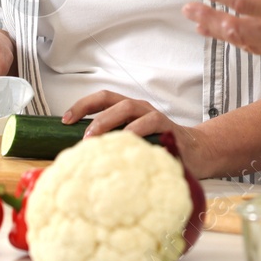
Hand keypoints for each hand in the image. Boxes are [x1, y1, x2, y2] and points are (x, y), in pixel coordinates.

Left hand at [61, 90, 211, 178]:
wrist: (197, 153)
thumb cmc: (159, 150)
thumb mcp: (134, 145)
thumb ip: (114, 146)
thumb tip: (81, 162)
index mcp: (128, 111)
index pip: (102, 99)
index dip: (82, 105)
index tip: (64, 120)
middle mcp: (139, 109)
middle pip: (112, 101)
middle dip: (93, 114)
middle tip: (81, 135)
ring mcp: (154, 116)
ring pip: (128, 108)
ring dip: (109, 121)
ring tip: (96, 139)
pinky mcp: (168, 128)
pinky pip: (151, 124)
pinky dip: (136, 132)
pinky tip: (126, 145)